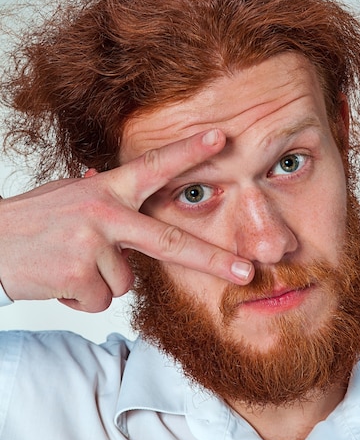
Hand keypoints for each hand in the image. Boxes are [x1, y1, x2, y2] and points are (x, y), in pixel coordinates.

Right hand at [0, 129, 253, 311]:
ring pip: (126, 282)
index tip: (222, 139)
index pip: (154, 166)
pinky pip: (101, 300)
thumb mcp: (70, 196)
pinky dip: (83, 297)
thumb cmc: (33, 222)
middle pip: (170, 240)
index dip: (189, 152)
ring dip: (102, 282)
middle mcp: (104, 212)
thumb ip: (103, 195)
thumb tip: (114, 183)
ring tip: (70, 264)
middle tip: (247, 272)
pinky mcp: (79, 274)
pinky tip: (60, 279)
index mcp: (105, 189)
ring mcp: (93, 243)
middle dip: (213, 259)